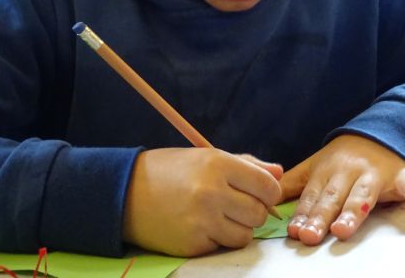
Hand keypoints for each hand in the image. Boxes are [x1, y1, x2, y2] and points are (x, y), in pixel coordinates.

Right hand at [122, 148, 281, 255]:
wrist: (125, 192)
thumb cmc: (171, 170)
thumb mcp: (207, 157)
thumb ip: (247, 165)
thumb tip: (279, 173)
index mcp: (218, 164)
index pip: (267, 186)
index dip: (269, 192)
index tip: (259, 193)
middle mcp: (211, 192)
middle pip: (259, 213)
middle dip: (253, 211)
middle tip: (235, 205)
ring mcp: (201, 221)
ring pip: (245, 235)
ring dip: (238, 228)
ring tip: (218, 216)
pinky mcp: (192, 244)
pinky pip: (223, 246)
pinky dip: (218, 239)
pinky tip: (201, 226)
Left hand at [279, 134, 404, 244]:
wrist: (380, 133)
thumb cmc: (343, 158)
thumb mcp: (316, 166)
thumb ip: (294, 183)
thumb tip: (267, 199)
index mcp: (327, 171)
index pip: (313, 195)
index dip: (304, 213)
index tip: (295, 231)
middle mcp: (349, 172)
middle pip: (334, 198)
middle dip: (321, 216)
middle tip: (311, 235)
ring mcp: (376, 174)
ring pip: (363, 195)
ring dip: (353, 212)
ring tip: (343, 229)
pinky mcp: (402, 176)